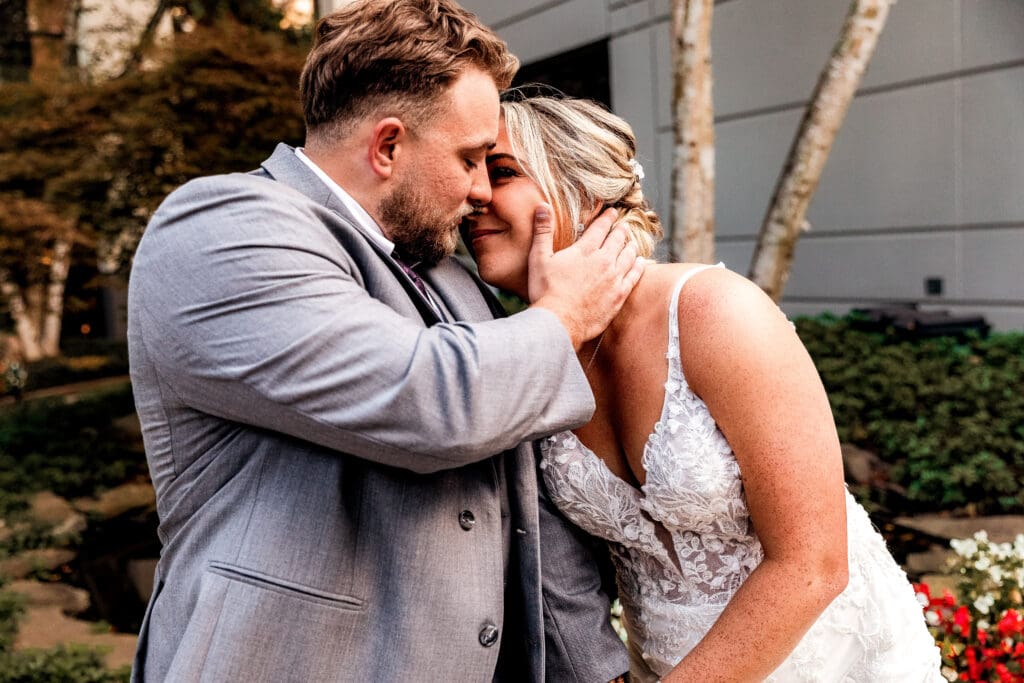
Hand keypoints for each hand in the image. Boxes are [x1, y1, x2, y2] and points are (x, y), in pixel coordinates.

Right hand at [528, 204, 644, 348]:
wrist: (560, 322)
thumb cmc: (546, 291)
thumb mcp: (539, 258)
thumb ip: (542, 232)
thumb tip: (542, 207)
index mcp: (584, 250)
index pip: (600, 227)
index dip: (607, 218)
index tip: (612, 212)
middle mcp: (603, 261)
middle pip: (618, 240)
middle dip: (621, 230)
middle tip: (624, 226)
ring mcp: (614, 278)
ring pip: (629, 255)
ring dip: (631, 246)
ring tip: (632, 243)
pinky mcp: (619, 295)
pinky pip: (635, 276)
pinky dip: (639, 266)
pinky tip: (641, 262)